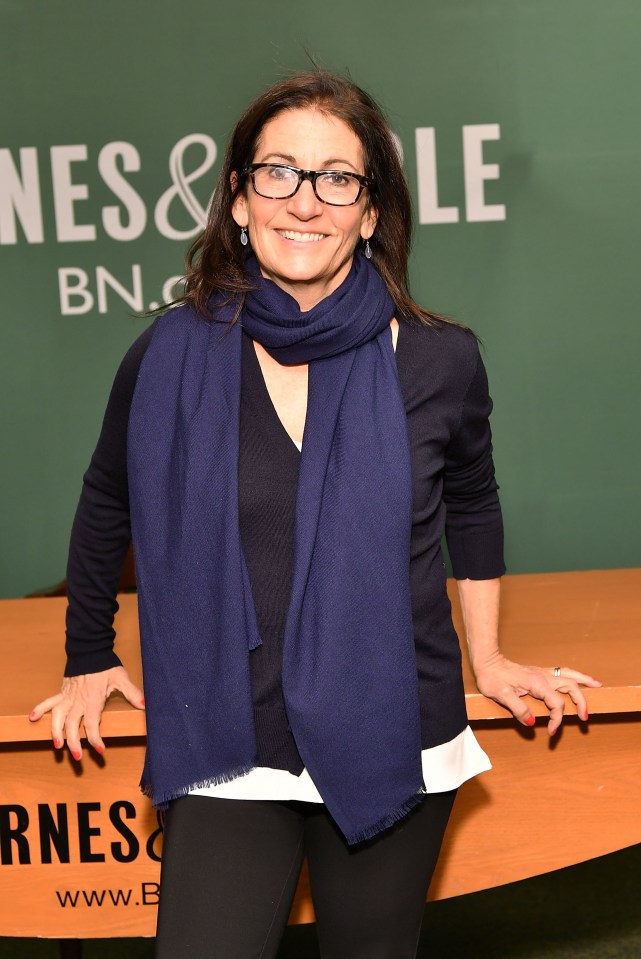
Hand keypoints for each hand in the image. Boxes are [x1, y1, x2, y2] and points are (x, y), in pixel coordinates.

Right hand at [29, 666, 144, 759]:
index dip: (95, 739)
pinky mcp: (62, 692)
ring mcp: (68, 697)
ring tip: (57, 746)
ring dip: (56, 732)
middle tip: (78, 757)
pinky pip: (49, 702)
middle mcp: (78, 701)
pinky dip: (40, 709)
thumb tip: (145, 705)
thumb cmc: (106, 665)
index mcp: (93, 699)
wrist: (90, 650)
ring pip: (58, 717)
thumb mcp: (121, 678)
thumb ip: (132, 693)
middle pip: (73, 725)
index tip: (100, 751)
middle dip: (74, 742)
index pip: (92, 723)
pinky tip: (32, 718)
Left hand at [473, 652, 601, 735]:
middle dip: (580, 702)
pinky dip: (574, 675)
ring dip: (584, 681)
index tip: (550, 731)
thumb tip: (531, 722)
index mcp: (536, 683)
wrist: (486, 662)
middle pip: (570, 687)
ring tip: (598, 685)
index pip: (556, 704)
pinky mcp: (539, 672)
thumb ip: (518, 708)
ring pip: (569, 675)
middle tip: (584, 718)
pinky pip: (562, 672)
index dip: (556, 719)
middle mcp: (543, 676)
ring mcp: (542, 672)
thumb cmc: (492, 678)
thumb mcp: (501, 696)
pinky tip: (579, 678)